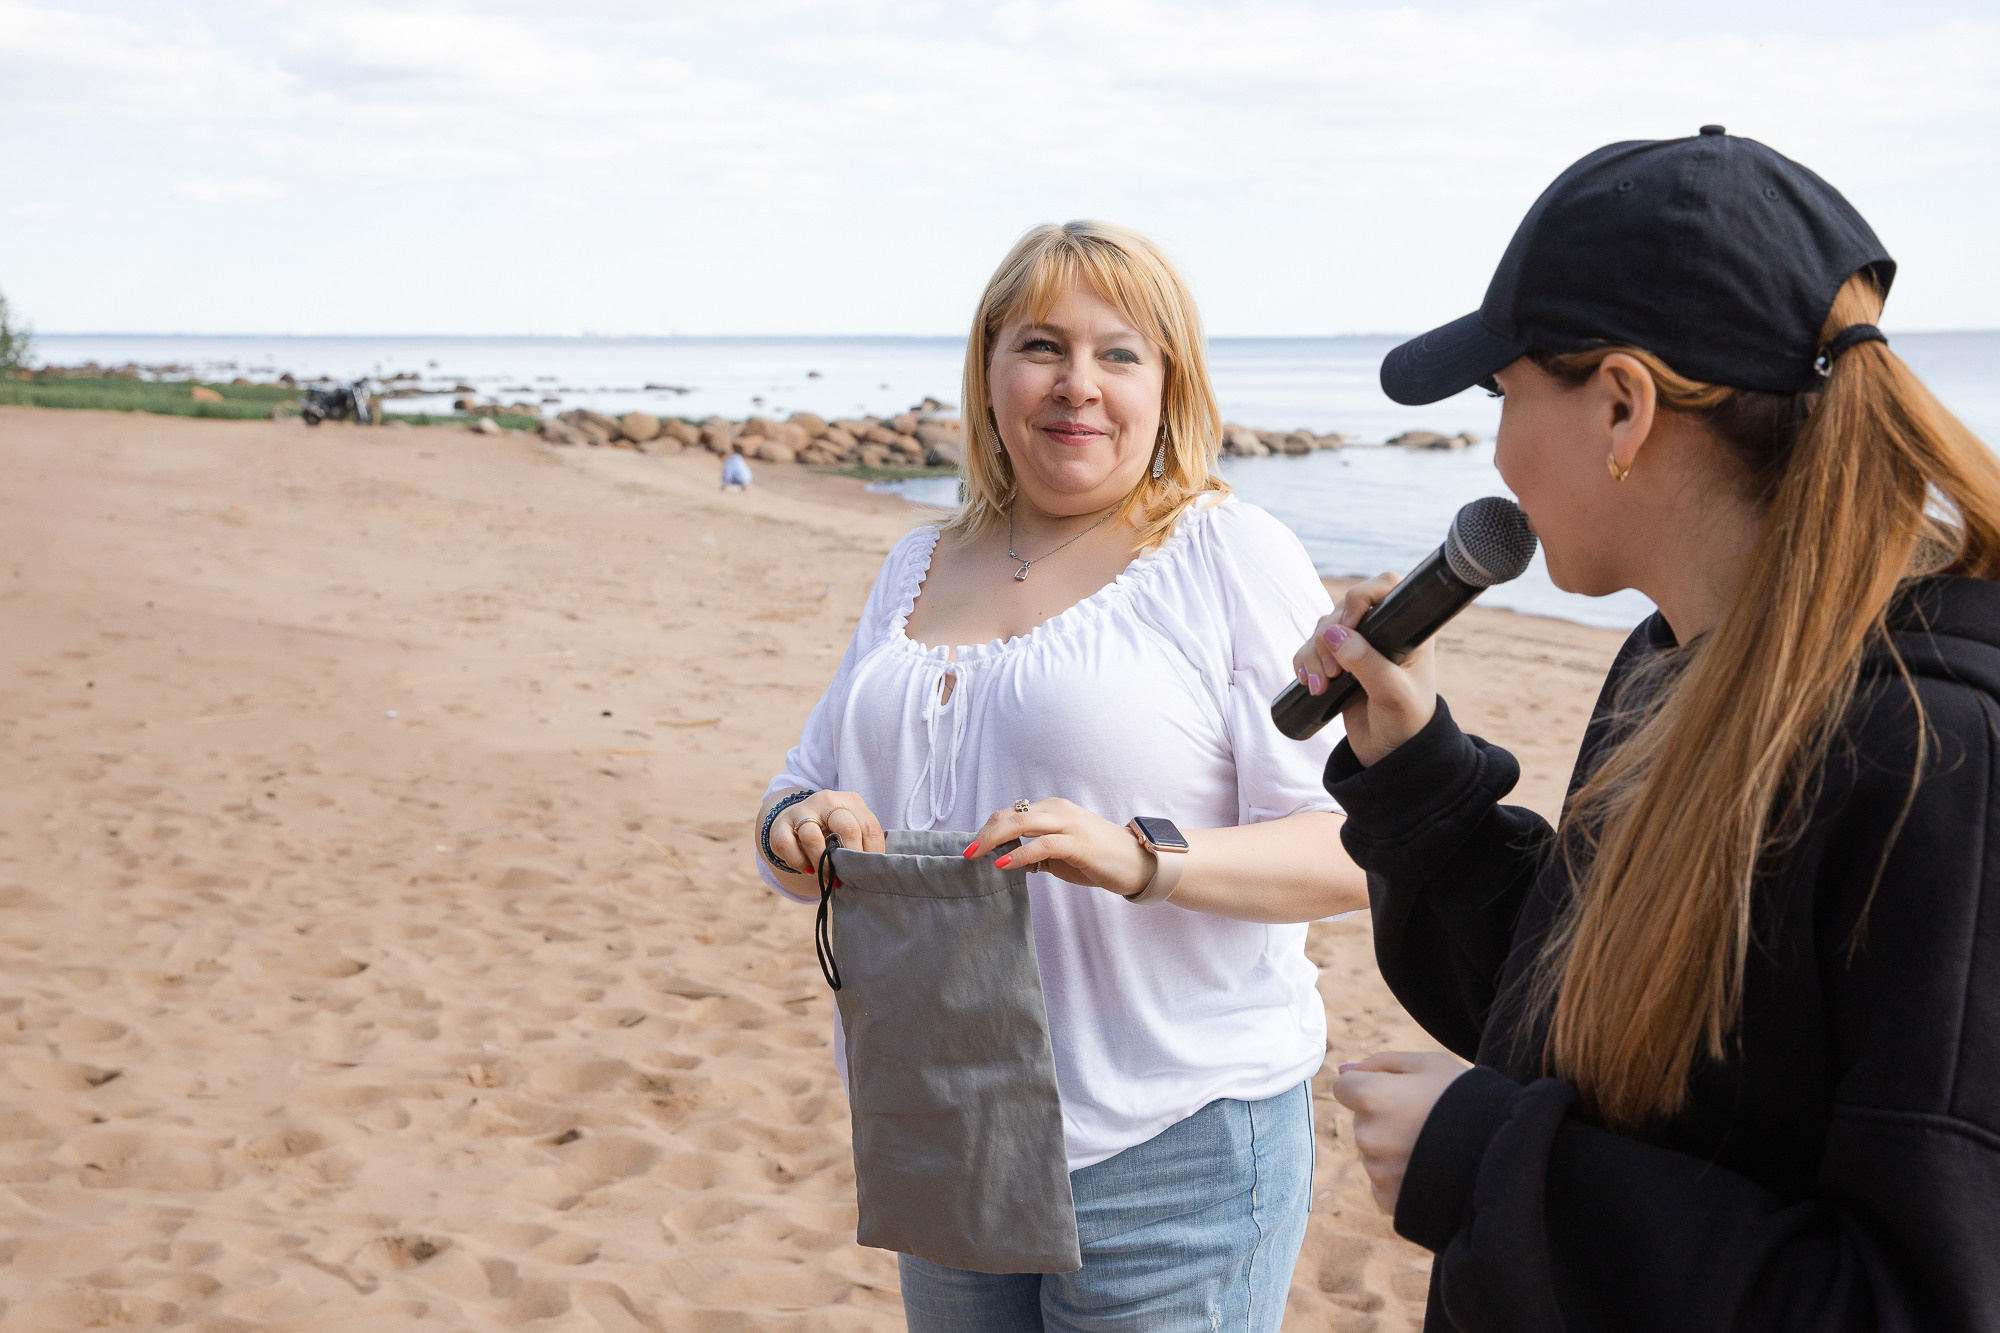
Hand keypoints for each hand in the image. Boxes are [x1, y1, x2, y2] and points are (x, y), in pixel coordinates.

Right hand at [763, 789, 885, 877]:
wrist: (796, 819)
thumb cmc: (831, 830)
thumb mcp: (849, 828)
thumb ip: (861, 842)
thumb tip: (872, 871)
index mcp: (850, 800)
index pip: (869, 826)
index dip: (871, 852)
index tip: (870, 871)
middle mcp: (826, 800)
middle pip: (845, 828)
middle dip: (850, 858)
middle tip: (850, 876)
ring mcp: (801, 810)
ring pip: (812, 837)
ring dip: (823, 863)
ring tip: (828, 876)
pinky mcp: (780, 825)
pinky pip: (787, 845)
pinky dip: (799, 862)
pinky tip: (808, 869)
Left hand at [963, 798, 1154, 897]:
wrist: (1138, 863)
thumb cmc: (1099, 858)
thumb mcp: (1061, 853)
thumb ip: (1036, 852)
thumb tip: (1008, 860)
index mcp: (1053, 809)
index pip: (1011, 812)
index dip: (988, 828)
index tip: (972, 847)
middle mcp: (1058, 810)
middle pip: (1010, 814)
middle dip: (985, 832)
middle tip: (967, 851)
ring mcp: (1069, 824)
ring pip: (1021, 823)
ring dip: (994, 839)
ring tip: (976, 855)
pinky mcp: (1078, 843)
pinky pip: (1042, 845)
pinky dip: (1019, 854)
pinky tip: (1003, 865)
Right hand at [1291, 572, 1437, 765]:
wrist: (1392, 756)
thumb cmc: (1406, 724)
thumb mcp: (1392, 694)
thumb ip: (1366, 662)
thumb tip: (1333, 633)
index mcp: (1407, 630)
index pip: (1385, 587)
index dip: (1361, 597)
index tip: (1349, 624)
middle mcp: (1382, 632)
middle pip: (1343, 609)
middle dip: (1328, 638)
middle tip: (1334, 672)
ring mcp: (1358, 648)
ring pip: (1323, 629)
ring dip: (1314, 654)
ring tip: (1323, 685)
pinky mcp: (1338, 665)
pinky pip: (1310, 650)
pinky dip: (1304, 663)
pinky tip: (1311, 683)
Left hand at [1331, 1050, 1469, 1215]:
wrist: (1510, 1155)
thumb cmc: (1469, 1099)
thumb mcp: (1429, 1064)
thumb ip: (1380, 1063)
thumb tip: (1343, 1069)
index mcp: (1372, 1097)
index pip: (1344, 1088)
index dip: (1371, 1086)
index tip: (1398, 1094)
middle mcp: (1368, 1136)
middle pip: (1361, 1121)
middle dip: (1384, 1118)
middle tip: (1427, 1120)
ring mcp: (1378, 1172)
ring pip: (1373, 1152)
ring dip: (1393, 1148)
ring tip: (1434, 1148)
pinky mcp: (1389, 1202)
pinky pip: (1383, 1183)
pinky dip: (1401, 1177)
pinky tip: (1431, 1171)